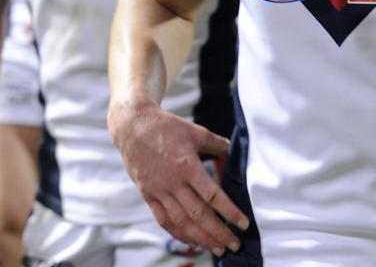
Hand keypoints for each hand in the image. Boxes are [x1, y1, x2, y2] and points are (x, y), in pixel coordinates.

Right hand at [110, 98, 248, 256]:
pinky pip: (163, 220)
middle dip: (218, 233)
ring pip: (181, 222)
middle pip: (198, 215)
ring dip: (201, 238)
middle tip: (234, 245)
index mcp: (187, 166)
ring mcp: (158, 191)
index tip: (243, 224)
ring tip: (217, 248)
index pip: (212, 196)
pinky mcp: (148, 195)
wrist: (132, 126)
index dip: (229, 212)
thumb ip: (217, 144)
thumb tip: (234, 153)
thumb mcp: (196, 131)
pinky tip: (192, 241)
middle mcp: (172, 183)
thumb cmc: (166, 127)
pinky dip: (178, 233)